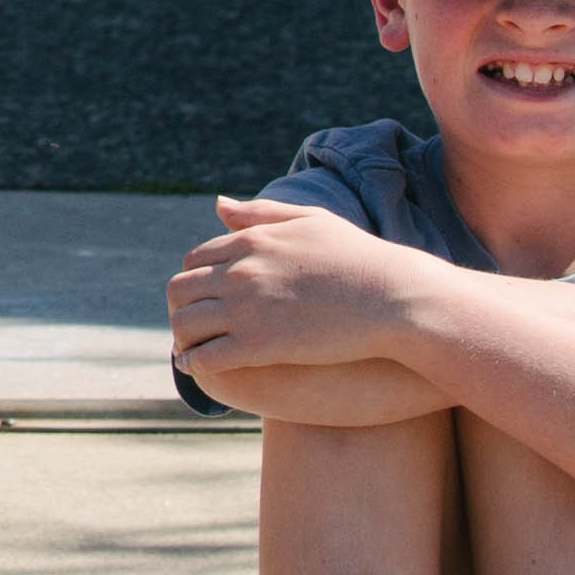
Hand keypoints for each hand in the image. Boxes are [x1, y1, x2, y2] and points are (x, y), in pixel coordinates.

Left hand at [163, 195, 434, 383]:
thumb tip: (219, 205)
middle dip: (182, 308)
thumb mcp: (311, 221)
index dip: (195, 280)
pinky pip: (205, 358)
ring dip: (183, 337)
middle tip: (192, 325)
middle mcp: (240, 272)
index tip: (204, 297)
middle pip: (180, 289)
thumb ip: (262, 214)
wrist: (394, 298)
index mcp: (252, 241)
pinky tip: (200, 369)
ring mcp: (247, 309)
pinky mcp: (259, 346)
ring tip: (191, 349)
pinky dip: (194, 364)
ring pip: (185, 324)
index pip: (195, 259)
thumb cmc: (360, 259)